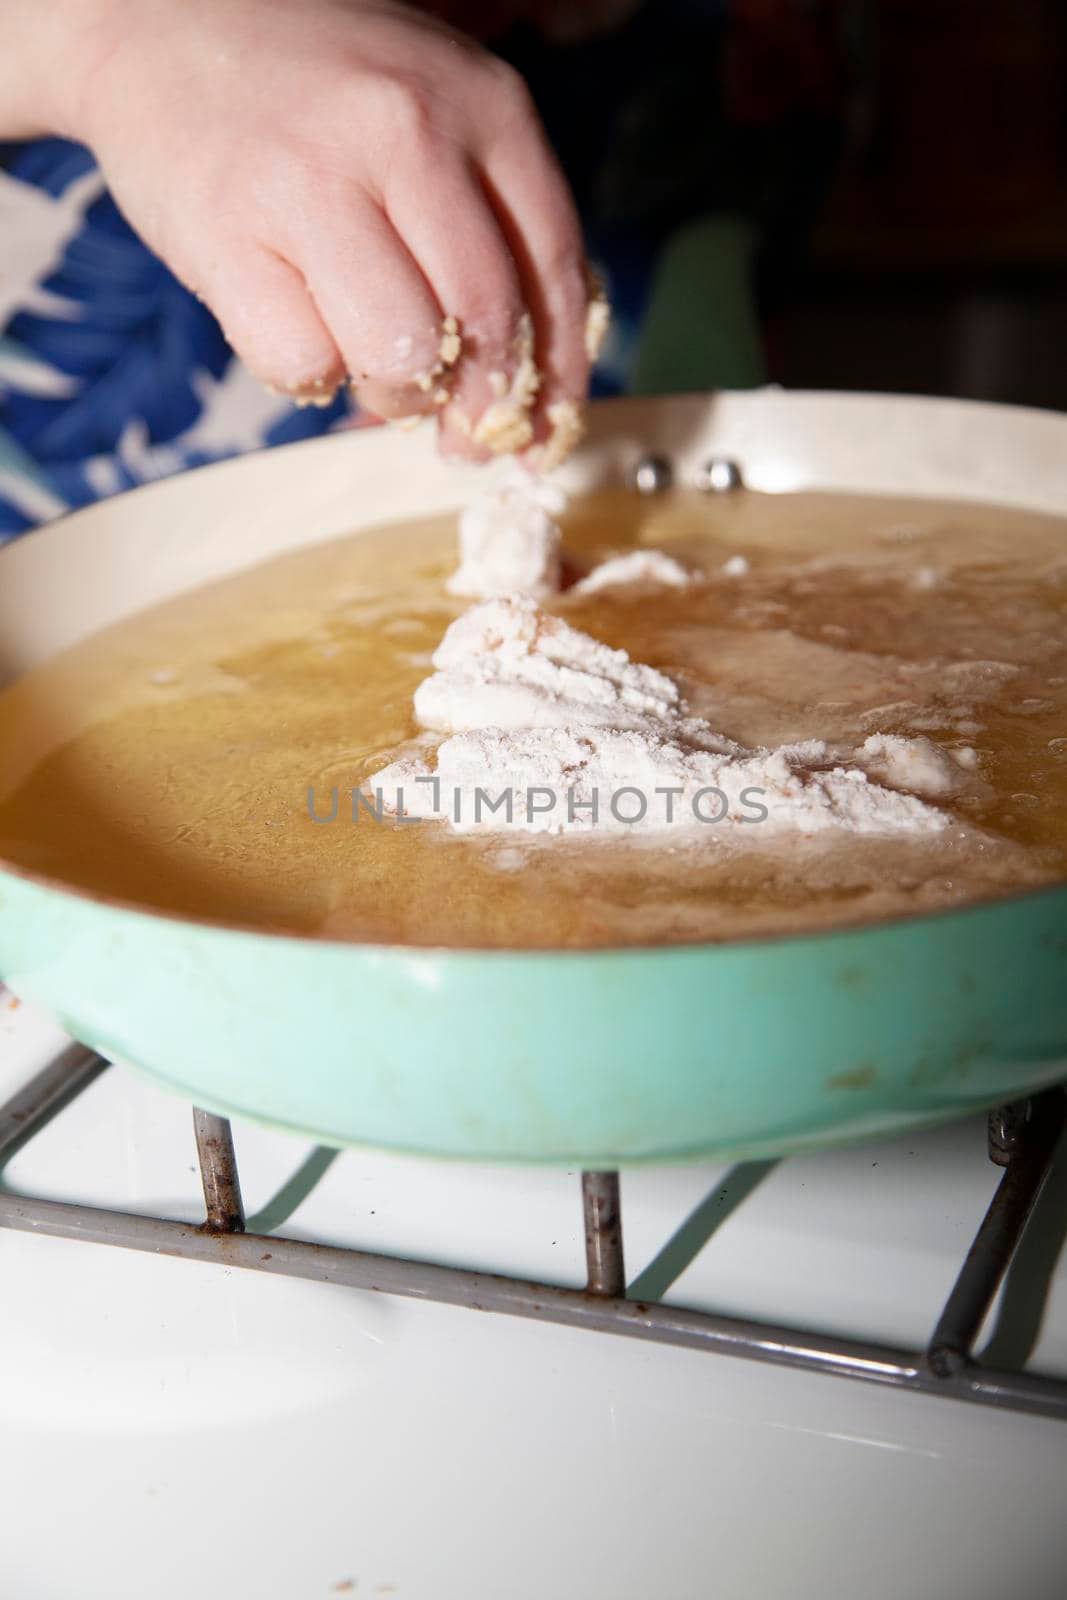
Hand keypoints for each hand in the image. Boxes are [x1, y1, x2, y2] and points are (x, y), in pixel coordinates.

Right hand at [46, 0, 596, 461]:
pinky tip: (301, 333)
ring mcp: (311, 181)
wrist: (157, 25)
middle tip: (461, 437)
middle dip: (481, 407)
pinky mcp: (227, 236)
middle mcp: (405, 131)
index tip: (542, 429)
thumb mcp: (432, 114)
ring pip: (404, 355)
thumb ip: (488, 222)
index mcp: (480, 103)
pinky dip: (311, 377)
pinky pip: (304, 363)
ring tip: (376, 376)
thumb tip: (524, 386)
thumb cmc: (315, 96)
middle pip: (486, 322)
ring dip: (399, 397)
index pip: (553, 267)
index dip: (556, 372)